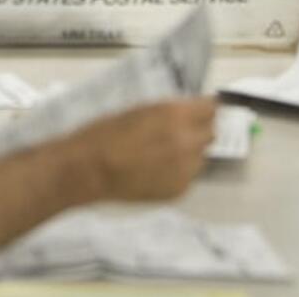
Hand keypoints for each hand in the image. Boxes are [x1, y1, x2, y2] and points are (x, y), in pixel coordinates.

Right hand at [73, 98, 215, 201]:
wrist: (88, 170)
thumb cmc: (105, 133)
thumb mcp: (138, 110)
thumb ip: (168, 112)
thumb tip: (187, 112)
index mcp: (175, 115)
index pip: (210, 108)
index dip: (204, 108)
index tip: (200, 109)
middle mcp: (187, 141)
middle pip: (210, 133)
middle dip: (198, 130)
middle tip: (179, 131)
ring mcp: (185, 169)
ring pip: (201, 156)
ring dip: (190, 152)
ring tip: (163, 152)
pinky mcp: (179, 190)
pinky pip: (189, 175)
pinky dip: (178, 171)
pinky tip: (155, 169)